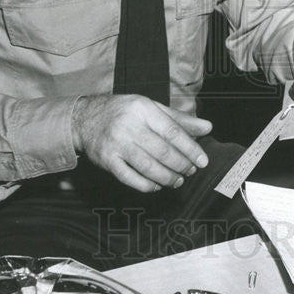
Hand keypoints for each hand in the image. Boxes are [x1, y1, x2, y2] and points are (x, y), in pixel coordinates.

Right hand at [71, 95, 210, 191]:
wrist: (85, 118)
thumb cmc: (125, 112)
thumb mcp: (152, 108)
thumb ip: (180, 119)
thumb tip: (207, 127)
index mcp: (144, 109)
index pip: (173, 131)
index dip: (191, 148)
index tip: (203, 161)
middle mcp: (129, 126)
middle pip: (162, 151)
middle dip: (181, 165)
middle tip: (191, 171)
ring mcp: (116, 144)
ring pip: (148, 167)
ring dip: (167, 177)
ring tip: (178, 181)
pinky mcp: (106, 160)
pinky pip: (130, 178)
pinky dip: (146, 185)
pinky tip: (157, 185)